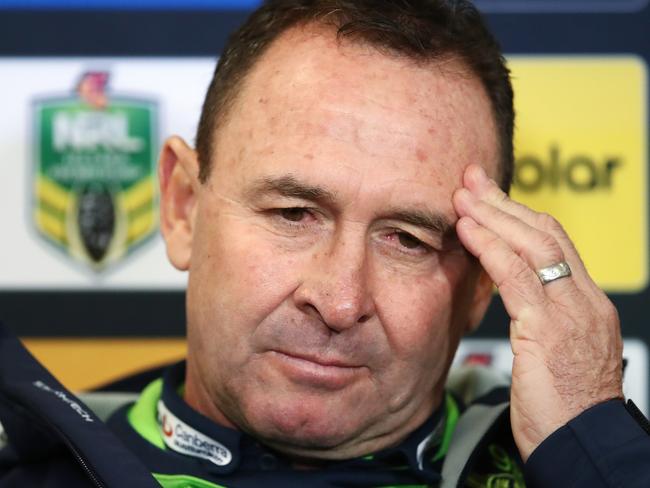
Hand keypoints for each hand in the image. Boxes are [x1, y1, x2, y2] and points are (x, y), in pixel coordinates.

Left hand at [453, 164, 623, 460]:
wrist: (580, 445)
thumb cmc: (562, 409)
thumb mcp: (553, 354)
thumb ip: (537, 319)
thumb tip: (508, 295)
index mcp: (587, 304)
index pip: (554, 243)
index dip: (520, 215)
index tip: (489, 198)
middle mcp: (583, 301)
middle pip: (545, 233)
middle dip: (504, 202)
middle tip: (471, 179)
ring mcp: (570, 313)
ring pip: (532, 245)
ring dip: (492, 216)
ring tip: (462, 196)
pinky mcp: (548, 330)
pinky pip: (516, 276)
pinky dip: (489, 248)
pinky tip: (466, 231)